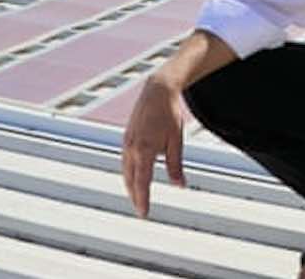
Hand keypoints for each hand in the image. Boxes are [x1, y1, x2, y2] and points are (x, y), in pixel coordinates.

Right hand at [121, 77, 186, 217]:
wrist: (158, 90)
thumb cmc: (169, 114)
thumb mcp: (176, 141)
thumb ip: (175, 166)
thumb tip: (180, 185)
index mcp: (144, 150)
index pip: (142, 182)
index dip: (142, 200)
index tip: (144, 214)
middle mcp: (131, 148)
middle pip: (130, 180)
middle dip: (135, 196)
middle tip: (141, 210)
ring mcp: (126, 142)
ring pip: (125, 170)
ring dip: (130, 185)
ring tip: (137, 196)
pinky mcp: (126, 137)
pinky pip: (124, 160)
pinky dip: (128, 172)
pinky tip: (134, 175)